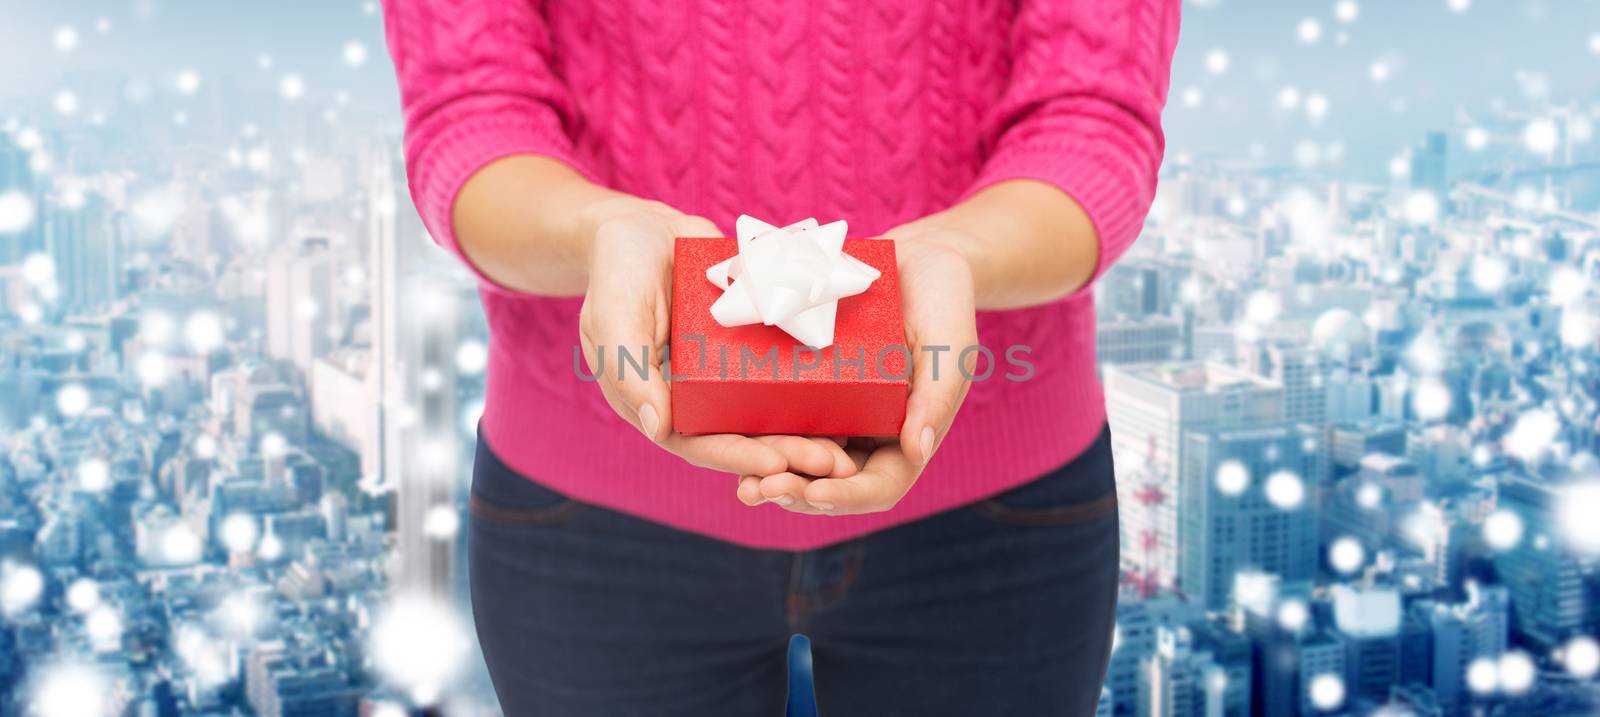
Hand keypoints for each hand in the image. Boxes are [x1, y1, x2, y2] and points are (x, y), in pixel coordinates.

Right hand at [577, 200, 857, 478]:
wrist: (644, 228)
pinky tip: (855, 396)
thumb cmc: (618, 271)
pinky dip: (815, 388)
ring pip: (770, 413)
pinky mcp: (750, 348)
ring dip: (807, 432)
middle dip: (789, 454)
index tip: (780, 466)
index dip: (740, 458)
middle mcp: (695, 398)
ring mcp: (724, 374)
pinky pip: (783, 372)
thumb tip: (660, 430)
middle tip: (835, 464)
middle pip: (744, 437)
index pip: (700, 444)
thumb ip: (629, 371)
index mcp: (658, 405)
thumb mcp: (614, 316)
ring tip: (849, 447)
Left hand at [739, 235, 978, 513]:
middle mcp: (868, 434)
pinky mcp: (807, 388)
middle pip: (832, 483)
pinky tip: (729, 440)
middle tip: (762, 489)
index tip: (814, 492)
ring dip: (773, 477)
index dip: (847, 496)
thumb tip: (916, 451)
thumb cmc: (943, 302)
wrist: (915, 259)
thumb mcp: (949, 346)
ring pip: (801, 461)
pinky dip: (759, 439)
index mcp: (906, 435)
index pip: (879, 485)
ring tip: (745, 485)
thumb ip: (936, 398)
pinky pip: (781, 420)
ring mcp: (835, 414)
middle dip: (798, 492)